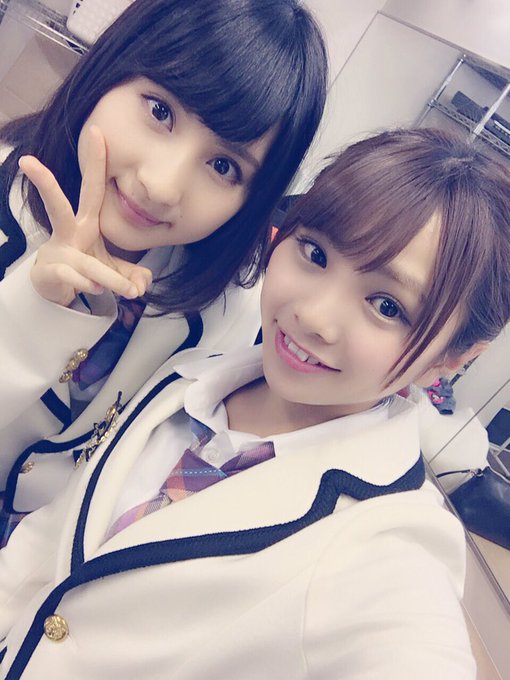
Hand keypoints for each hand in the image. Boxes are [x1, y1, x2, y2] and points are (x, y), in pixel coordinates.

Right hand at [21, 126, 151, 306]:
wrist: (55, 288)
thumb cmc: (84, 265)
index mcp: (86, 222)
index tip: (97, 131)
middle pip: (58, 205)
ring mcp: (57, 251)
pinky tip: (97, 290)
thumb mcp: (112, 268)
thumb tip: (144, 282)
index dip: (95, 162)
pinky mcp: (49, 271)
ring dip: (110, 278)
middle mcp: (69, 232)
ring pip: (86, 263)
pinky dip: (89, 285)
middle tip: (28, 160)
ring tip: (131, 291)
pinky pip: (73, 278)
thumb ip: (132, 273)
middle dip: (44, 183)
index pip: (92, 189)